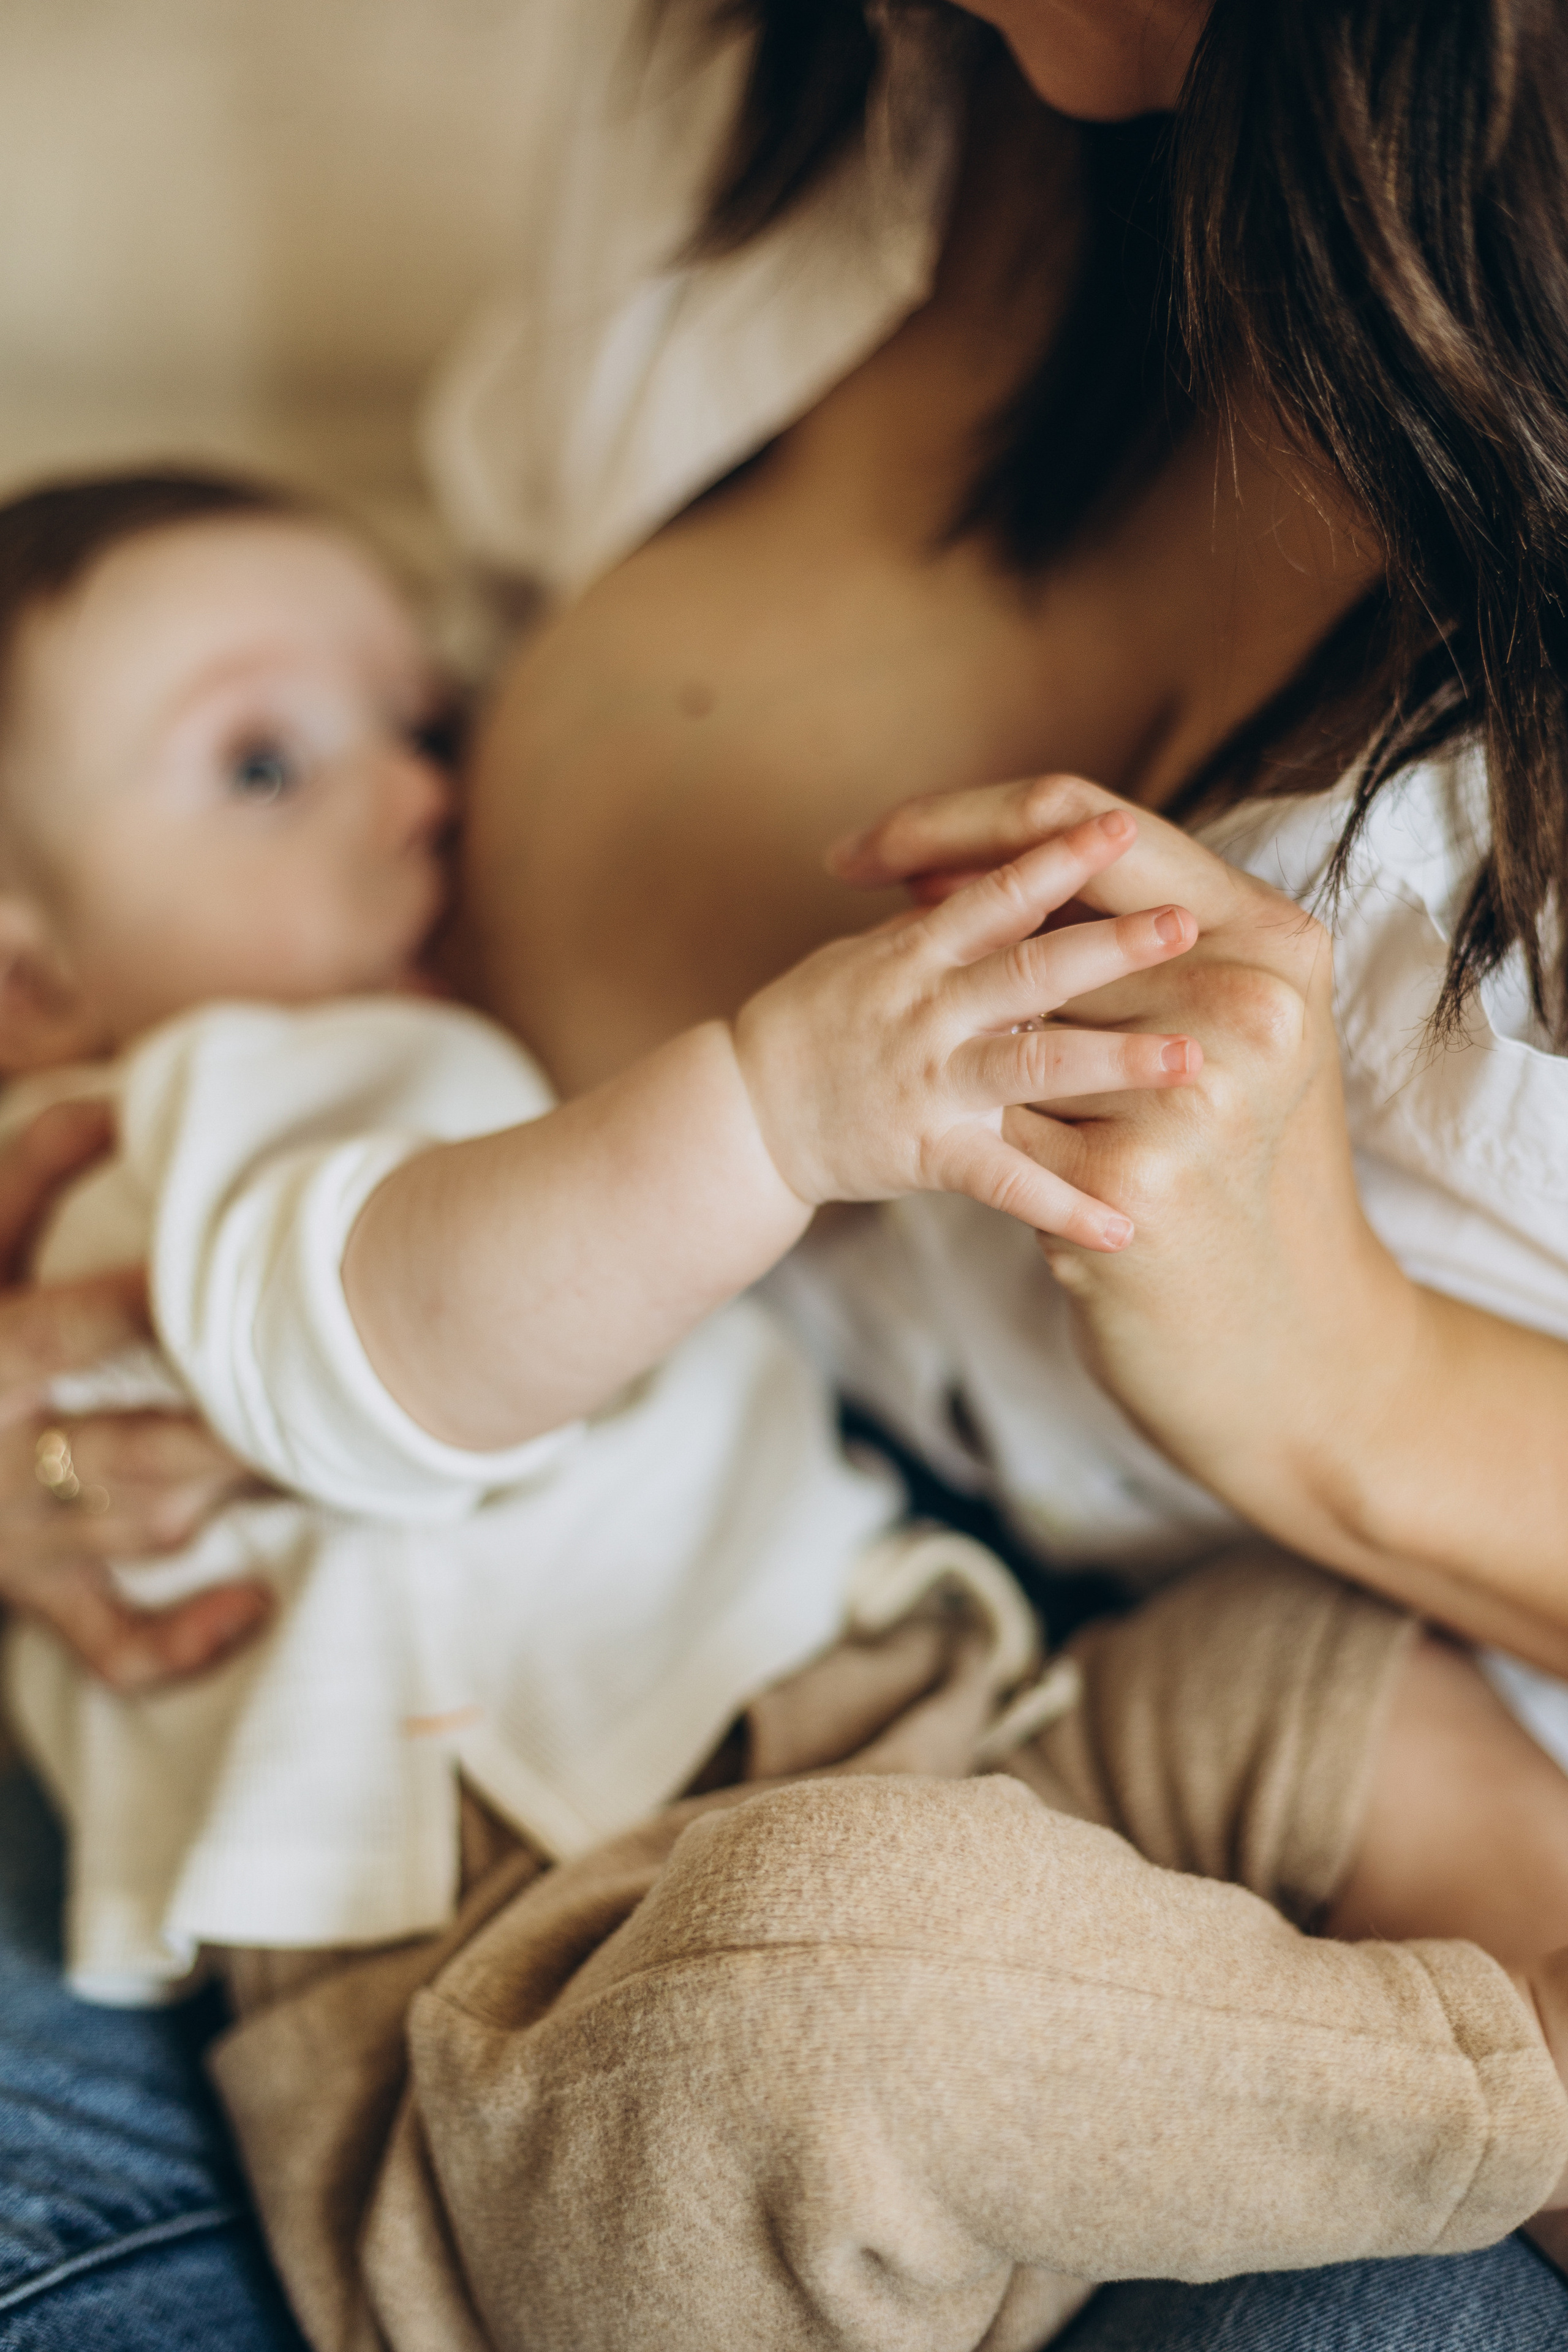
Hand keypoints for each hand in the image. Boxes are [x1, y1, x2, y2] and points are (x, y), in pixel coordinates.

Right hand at [0, 1101, 269, 1688]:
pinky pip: (115, 1643)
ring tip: (329, 1443)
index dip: (139, 1311)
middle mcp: (0, 1466)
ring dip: (235, 1488)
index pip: (59, 1338)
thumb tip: (113, 1098)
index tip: (228, 1283)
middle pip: (133, 1455)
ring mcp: (22, 1543)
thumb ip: (27, 1169)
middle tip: (320, 1396)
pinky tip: (253, 1602)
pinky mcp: (37, 1596)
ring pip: (149, 1525)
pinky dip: (183, 1640)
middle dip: (227, 1432)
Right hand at [734, 809, 1202, 1249]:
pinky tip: (1123, 1226)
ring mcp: (930, 1080)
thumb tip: (1023, 869)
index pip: (997, 893)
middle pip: (1030, 968)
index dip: (1057, 858)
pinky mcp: (926, 1149)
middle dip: (1112, 946)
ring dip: (1113, 1063)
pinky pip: (1002, 1181)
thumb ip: (949, 922)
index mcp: (920, 951)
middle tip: (1186, 925)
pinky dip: (1062, 1206)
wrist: (746, 1112)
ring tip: (1188, 1062)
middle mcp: (930, 1009)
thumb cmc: (819, 1021)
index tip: (1120, 827)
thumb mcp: (875, 954)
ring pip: (1031, 1066)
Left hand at [829, 774, 1416, 1559]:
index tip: (909, 835)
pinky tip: (904, 1089)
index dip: (993, 821)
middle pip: (1049, 899)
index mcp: (1278, 945)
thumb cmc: (1245, 1173)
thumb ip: (1163, 956)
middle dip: (938, 876)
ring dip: (944, 983)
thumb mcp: (1237, 1038)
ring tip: (874, 959)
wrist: (1286, 1338)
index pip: (1109, 825)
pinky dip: (956, 1101)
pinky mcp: (1134, 1185)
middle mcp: (1249, 1004)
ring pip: (1025, 1006)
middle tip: (860, 864)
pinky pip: (1009, 1125)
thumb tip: (1017, 872)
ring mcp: (1195, 1096)